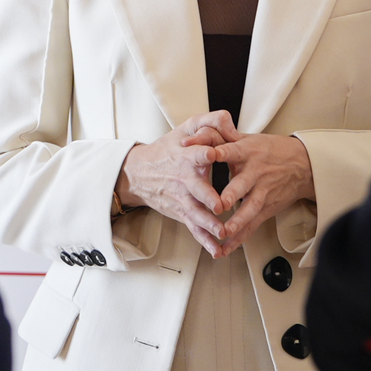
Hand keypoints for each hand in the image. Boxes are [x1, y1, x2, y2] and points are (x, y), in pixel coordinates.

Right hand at [116, 114, 234, 257]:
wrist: (140, 173)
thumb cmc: (170, 148)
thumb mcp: (188, 127)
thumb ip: (212, 121)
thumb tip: (231, 125)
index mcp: (188, 155)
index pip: (196, 153)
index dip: (203, 152)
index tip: (211, 154)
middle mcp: (185, 178)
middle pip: (197, 188)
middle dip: (207, 197)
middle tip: (219, 205)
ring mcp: (183, 198)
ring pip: (196, 213)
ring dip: (208, 224)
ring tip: (221, 232)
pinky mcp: (182, 212)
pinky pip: (195, 228)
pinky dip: (205, 240)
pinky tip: (216, 250)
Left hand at [208, 128, 314, 254]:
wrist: (301, 164)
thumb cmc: (266, 150)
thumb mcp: (244, 138)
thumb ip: (213, 138)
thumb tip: (186, 141)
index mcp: (247, 152)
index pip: (233, 151)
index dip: (221, 152)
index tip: (209, 154)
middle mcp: (255, 173)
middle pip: (243, 184)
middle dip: (232, 194)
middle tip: (220, 204)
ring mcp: (262, 192)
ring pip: (250, 208)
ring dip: (238, 221)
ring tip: (225, 231)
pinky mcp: (266, 209)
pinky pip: (251, 226)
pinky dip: (238, 239)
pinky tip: (225, 248)